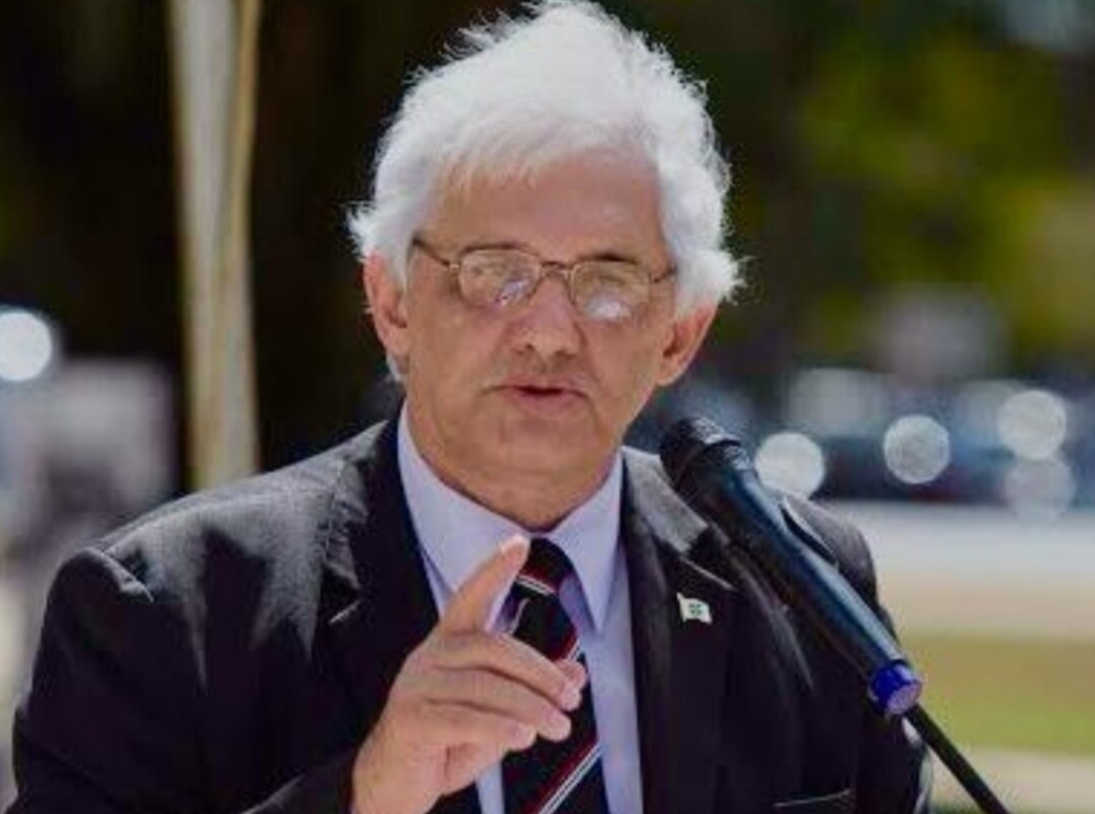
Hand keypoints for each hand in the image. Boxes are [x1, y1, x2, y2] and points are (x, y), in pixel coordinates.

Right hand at [351, 535, 585, 813]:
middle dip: (539, 673)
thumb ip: (533, 692)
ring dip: (529, 709)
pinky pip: (464, 719)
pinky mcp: (410, 720)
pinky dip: (500, 728)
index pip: (471, 598)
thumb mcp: (499, 714)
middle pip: (493, 647)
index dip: (493, 570)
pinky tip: (524, 738)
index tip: (519, 542)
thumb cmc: (448, 742)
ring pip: (483, 687)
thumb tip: (577, 673)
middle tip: (571, 701)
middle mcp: (429, 656)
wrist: (395, 785)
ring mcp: (415, 686)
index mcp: (448, 644)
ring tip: (558, 727)